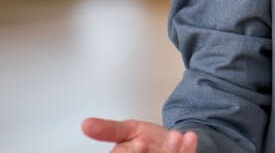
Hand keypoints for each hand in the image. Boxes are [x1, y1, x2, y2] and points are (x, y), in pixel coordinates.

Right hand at [81, 117, 197, 151]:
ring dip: (171, 151)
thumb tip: (86, 124)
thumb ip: (109, 130)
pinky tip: (189, 137)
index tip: (137, 143)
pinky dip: (187, 149)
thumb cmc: (148, 140)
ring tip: (175, 136)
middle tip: (148, 142)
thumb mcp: (127, 131)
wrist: (174, 141)